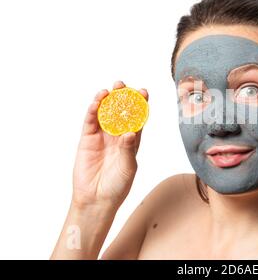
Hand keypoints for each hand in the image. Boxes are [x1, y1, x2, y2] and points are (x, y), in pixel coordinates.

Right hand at [72, 80, 147, 208]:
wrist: (96, 199)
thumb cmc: (117, 185)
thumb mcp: (128, 167)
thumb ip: (128, 149)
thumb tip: (131, 132)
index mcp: (132, 140)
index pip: (137, 118)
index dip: (140, 104)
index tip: (143, 91)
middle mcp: (117, 135)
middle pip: (119, 112)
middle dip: (121, 97)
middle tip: (122, 85)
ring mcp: (102, 137)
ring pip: (104, 114)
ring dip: (106, 100)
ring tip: (109, 89)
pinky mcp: (87, 140)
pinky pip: (90, 123)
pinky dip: (92, 111)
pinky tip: (95, 102)